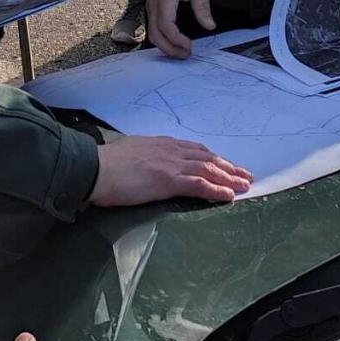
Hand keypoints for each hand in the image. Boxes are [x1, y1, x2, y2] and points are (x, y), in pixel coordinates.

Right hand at [89, 134, 252, 205]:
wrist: (94, 168)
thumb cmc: (105, 164)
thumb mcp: (130, 154)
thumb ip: (144, 158)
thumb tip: (146, 164)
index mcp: (161, 145)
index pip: (194, 150)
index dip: (213, 158)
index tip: (226, 165)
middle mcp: (170, 151)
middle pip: (207, 158)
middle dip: (228, 167)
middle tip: (245, 176)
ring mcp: (170, 165)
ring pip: (208, 169)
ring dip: (229, 178)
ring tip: (244, 186)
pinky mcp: (167, 180)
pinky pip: (199, 185)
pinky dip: (216, 189)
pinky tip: (228, 195)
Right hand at [146, 0, 212, 58]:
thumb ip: (202, 6)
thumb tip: (209, 26)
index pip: (166, 26)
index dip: (177, 40)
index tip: (190, 45)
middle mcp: (154, 5)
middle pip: (155, 35)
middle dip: (170, 49)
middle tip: (187, 55)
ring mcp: (150, 6)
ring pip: (152, 34)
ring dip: (166, 46)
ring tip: (182, 51)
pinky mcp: (152, 7)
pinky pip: (153, 28)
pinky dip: (162, 39)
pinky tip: (174, 42)